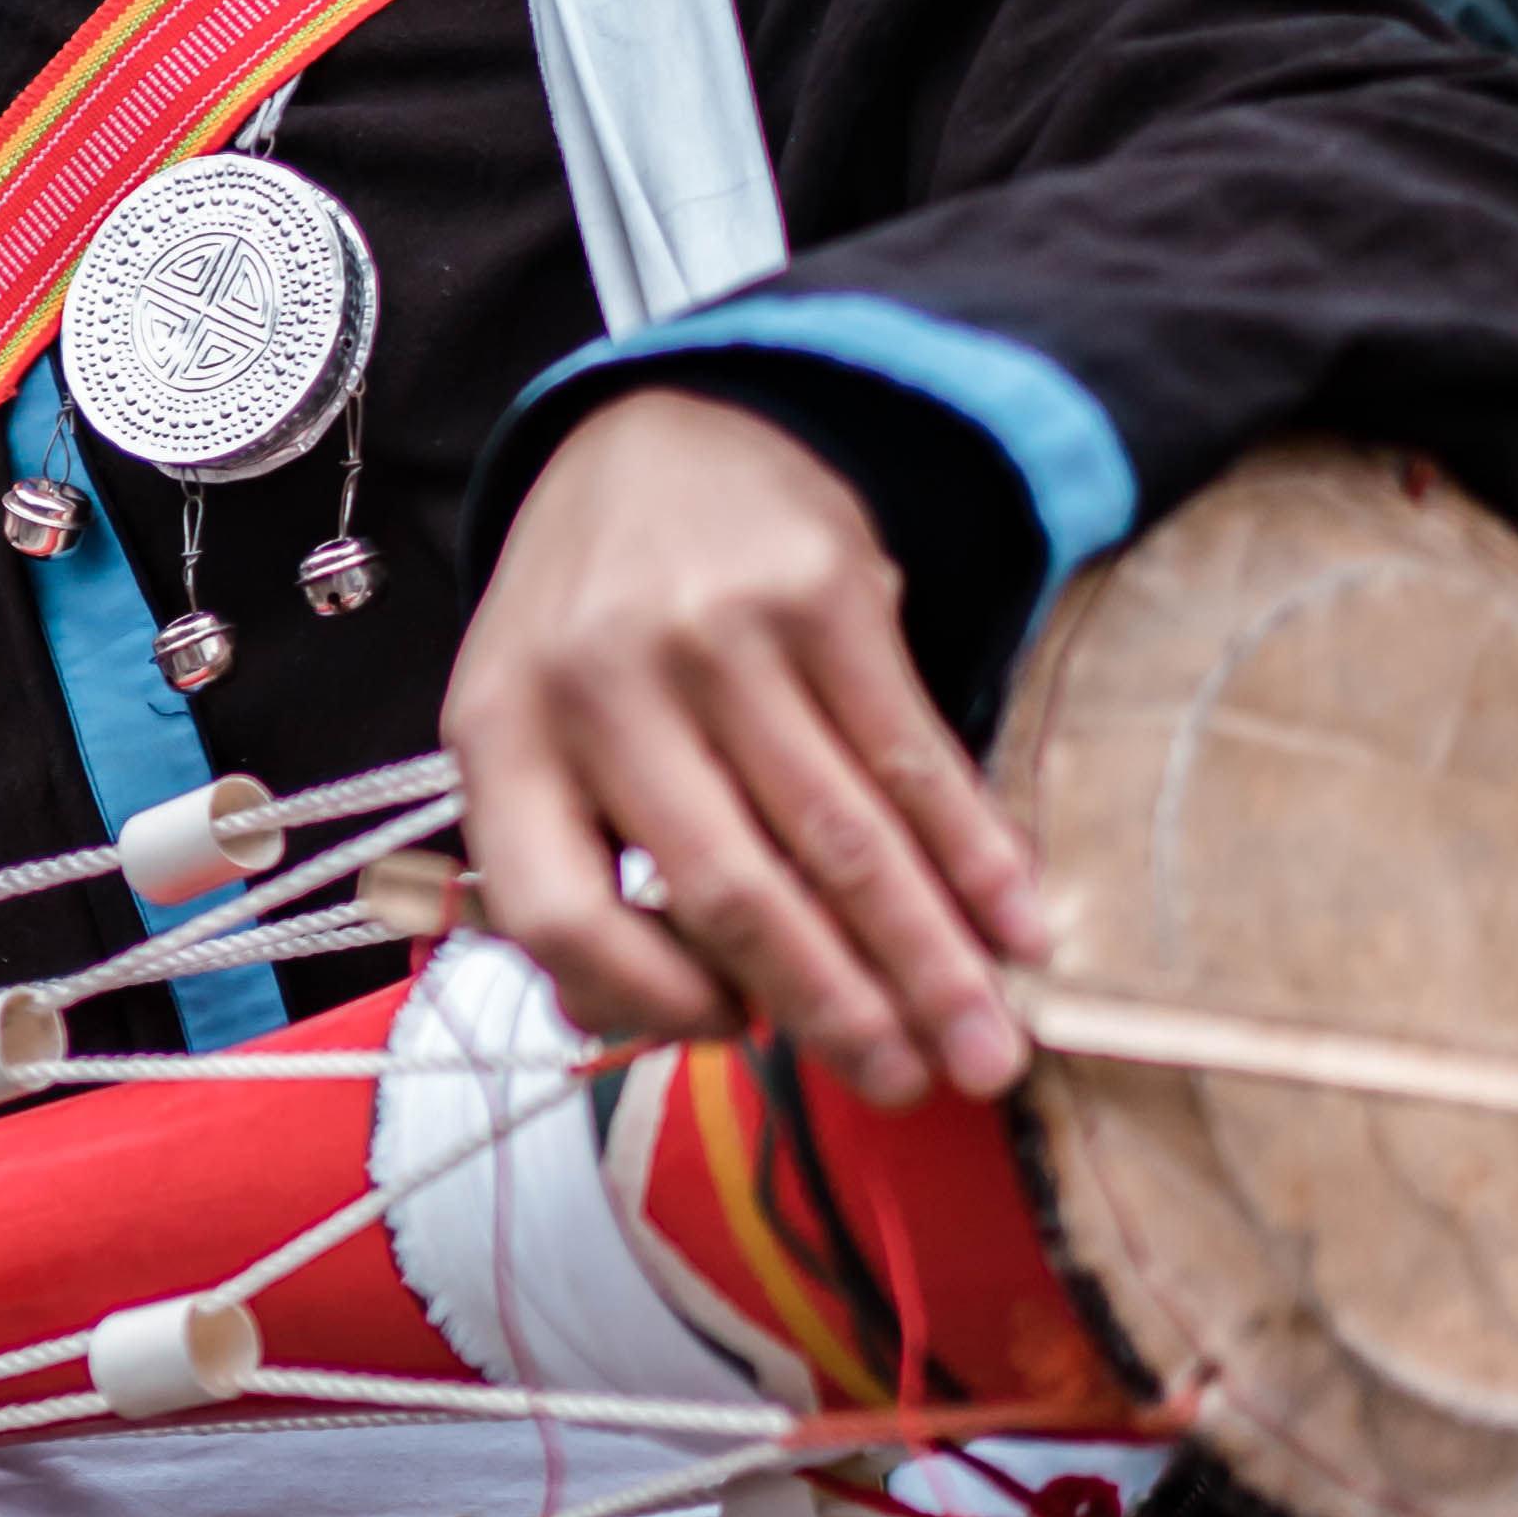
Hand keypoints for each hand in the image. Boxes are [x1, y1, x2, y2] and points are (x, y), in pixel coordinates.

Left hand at [444, 389, 1040, 1111]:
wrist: (660, 429)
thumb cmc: (590, 621)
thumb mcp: (527, 723)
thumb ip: (566, 861)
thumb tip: (660, 1023)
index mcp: (501, 733)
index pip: (556, 913)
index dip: (648, 1002)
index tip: (734, 1037)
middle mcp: (600, 683)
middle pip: (729, 889)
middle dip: (838, 1012)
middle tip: (912, 1087)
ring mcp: (716, 633)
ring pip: (839, 837)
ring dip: (927, 960)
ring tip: (985, 1046)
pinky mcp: (824, 593)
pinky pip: (911, 753)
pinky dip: (973, 853)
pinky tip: (1017, 922)